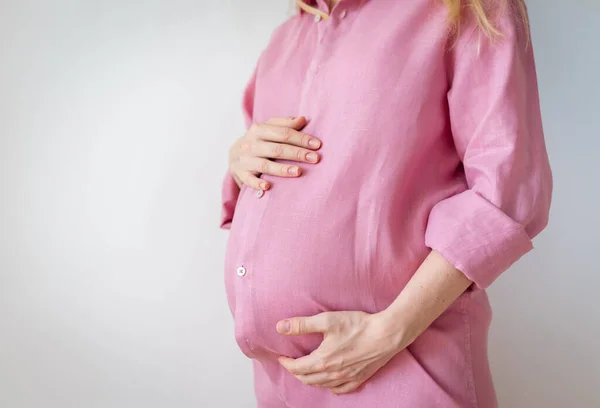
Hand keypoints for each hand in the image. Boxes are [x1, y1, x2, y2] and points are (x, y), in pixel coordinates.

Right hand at [228, 116, 321, 190]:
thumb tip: (303, 119)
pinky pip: (249, 180)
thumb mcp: (268, 129)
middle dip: (297, 153)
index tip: (317, 145)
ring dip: (282, 169)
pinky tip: (268, 186)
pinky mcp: (241, 174)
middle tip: (315, 159)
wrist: (234, 155)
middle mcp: (251, 144)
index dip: (301, 138)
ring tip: (298, 172)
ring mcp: (245, 160)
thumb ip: (285, 124)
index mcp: (259, 130)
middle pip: (277, 149)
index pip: (283, 133)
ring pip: (265, 165)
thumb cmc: (258, 141)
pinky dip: (257, 183)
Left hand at [276, 311, 406, 394]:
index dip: (286, 363)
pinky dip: (331, 387)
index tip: (281, 357)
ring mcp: (347, 378)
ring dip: (310, 379)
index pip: (297, 368)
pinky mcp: (360, 378)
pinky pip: (341, 389)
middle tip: (291, 363)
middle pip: (307, 379)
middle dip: (296, 372)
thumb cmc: (358, 325)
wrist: (386, 334)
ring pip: (322, 385)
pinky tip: (329, 383)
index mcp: (322, 361)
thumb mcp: (327, 320)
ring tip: (306, 371)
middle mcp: (333, 374)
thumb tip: (280, 327)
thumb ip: (302, 325)